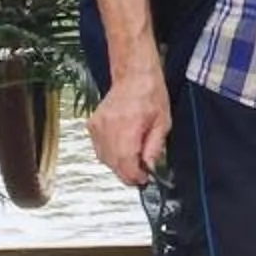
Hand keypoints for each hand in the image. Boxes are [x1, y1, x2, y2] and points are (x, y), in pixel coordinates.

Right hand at [90, 64, 171, 187]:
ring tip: (133, 159)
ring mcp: (98, 127)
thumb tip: (150, 168)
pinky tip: (122, 148)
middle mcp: (109, 128)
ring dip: (119, 165)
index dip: (135, 176)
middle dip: (128, 173)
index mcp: (127, 126)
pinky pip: (99, 150)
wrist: (133, 75)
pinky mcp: (92, 126)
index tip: (145, 179)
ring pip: (104, 160)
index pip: (126, 164)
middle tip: (141, 173)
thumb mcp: (163, 122)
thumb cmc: (150, 93)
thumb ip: (154, 148)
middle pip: (114, 165)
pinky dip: (110, 155)